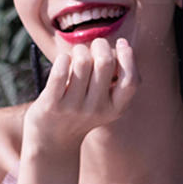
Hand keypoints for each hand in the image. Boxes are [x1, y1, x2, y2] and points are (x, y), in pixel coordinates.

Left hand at [22, 36, 137, 152]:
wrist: (53, 140)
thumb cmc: (81, 110)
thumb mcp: (105, 103)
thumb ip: (117, 80)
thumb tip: (125, 46)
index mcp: (115, 109)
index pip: (130, 81)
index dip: (129, 58)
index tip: (122, 43)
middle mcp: (97, 109)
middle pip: (105, 63)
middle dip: (99, 45)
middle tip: (93, 47)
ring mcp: (74, 107)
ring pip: (81, 62)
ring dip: (79, 50)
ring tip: (75, 56)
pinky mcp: (52, 104)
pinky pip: (60, 73)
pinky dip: (62, 60)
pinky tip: (63, 61)